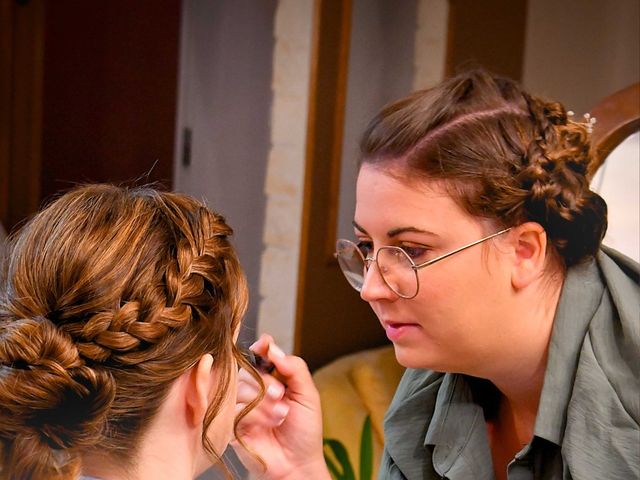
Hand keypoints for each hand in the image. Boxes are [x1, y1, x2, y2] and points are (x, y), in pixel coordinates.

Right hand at [232, 335, 330, 479]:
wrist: (298, 464)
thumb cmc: (305, 431)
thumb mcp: (308, 395)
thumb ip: (295, 368)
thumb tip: (274, 349)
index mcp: (274, 378)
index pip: (262, 355)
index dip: (262, 348)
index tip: (264, 346)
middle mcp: (256, 389)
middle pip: (248, 369)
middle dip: (266, 381)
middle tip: (281, 394)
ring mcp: (243, 405)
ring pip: (240, 388)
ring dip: (263, 401)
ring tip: (281, 416)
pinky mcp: (232, 423)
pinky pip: (234, 408)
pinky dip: (254, 414)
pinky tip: (269, 425)